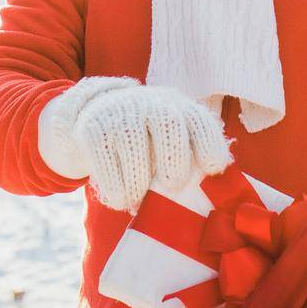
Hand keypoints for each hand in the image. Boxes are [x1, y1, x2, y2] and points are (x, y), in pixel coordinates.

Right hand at [37, 77, 232, 211]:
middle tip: (173, 185)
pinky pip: (104, 158)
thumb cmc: (145, 138)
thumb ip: (188, 163)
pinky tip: (120, 200)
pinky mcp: (94, 126)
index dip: (208, 143)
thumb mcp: (169, 140)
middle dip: (173, 158)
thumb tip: (202, 202)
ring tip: (139, 202)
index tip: (212, 168)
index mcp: (179, 109)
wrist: (96, 112)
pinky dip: (114, 185)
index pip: (199, 120)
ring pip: (134, 144)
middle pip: (168, 124)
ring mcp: (121, 113)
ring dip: (139, 181)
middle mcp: (152, 104)